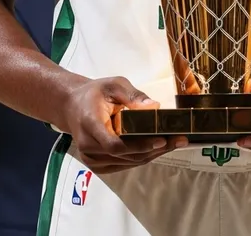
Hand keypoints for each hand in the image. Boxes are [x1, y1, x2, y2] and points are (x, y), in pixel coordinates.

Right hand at [65, 77, 187, 173]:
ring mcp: (92, 159)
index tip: (162, 140)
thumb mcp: (113, 85)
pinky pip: (123, 164)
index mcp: (90, 124)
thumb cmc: (94, 94)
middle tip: (178, 140)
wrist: (72, 106)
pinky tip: (157, 148)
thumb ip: (133, 95)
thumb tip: (155, 106)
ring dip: (151, 155)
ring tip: (173, 143)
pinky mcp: (97, 165)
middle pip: (126, 156)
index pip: (115, 144)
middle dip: (154, 149)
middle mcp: (88, 146)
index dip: (140, 145)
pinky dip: (141, 157)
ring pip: (127, 162)